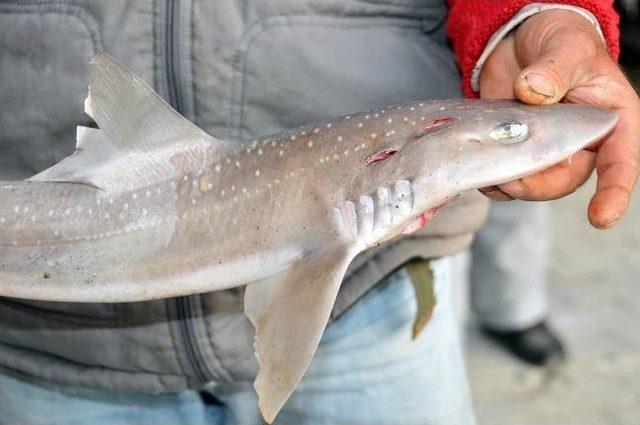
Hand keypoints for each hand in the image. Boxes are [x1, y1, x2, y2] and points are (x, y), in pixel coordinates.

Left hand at [479, 9, 639, 228]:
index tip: (601, 217)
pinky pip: (505, 174)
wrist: (524, 38)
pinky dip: (490, 176)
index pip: (620, 162)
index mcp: (611, 121)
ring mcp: (546, 149)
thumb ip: (554, 69)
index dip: (614, 191)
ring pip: (532, 183)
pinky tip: (476, 168)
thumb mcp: (565, 46)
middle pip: (564, 180)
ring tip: (487, 172)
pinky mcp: (514, 149)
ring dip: (509, 184)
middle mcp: (582, 143)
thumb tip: (533, 91)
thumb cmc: (561, 39)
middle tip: (508, 180)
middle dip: (536, 186)